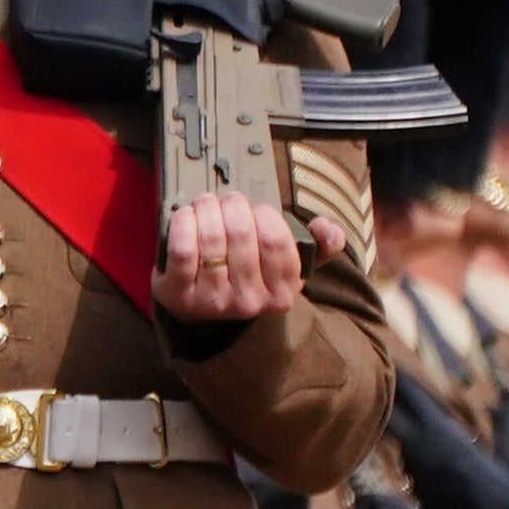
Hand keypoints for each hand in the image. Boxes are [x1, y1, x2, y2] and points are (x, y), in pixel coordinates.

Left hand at [152, 187, 305, 321]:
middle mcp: (249, 301)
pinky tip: (187, 215)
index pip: (277, 240)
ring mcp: (214, 300)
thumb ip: (319, 245)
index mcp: (282, 293)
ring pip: (211, 238)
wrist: (205, 307)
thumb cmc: (250, 277)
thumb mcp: (292, 267)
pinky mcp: (181, 295)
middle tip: (227, 200)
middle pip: (241, 234)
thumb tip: (327, 228)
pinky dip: (184, 223)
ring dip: (207, 209)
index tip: (257, 209)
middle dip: (233, 206)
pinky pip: (183, 249)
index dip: (265, 215)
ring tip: (206, 204)